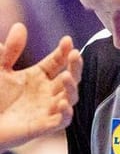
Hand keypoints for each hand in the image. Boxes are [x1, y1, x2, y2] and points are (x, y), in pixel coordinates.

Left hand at [0, 25, 80, 151]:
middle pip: (69, 78)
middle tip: (75, 55)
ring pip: (69, 98)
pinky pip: (61, 120)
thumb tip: (20, 26)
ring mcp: (48, 109)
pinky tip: (62, 104)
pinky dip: (65, 114)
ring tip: (66, 76)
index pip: (57, 62)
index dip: (63, 51)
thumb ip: (10, 50)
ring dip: (71, 88)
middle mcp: (48, 92)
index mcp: (39, 77)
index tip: (67, 40)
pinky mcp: (44, 126)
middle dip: (75, 67)